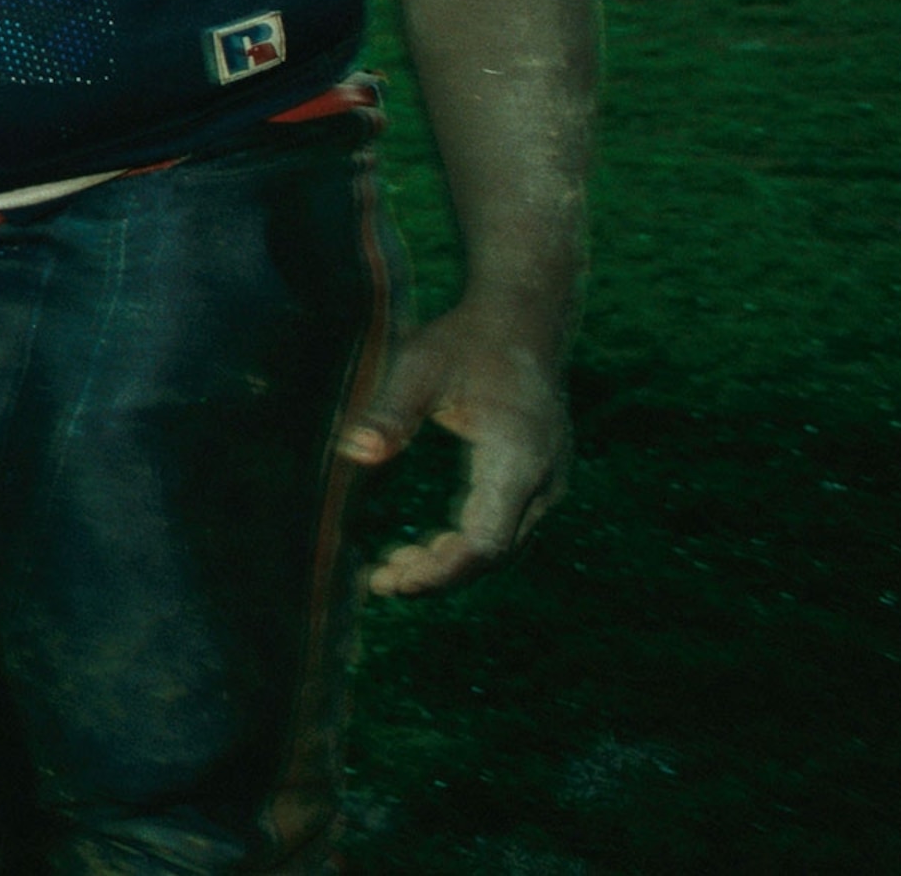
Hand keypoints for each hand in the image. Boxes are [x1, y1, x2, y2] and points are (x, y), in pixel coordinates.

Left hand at [338, 301, 572, 596]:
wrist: (523, 318)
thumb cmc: (466, 339)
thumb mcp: (418, 366)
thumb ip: (390, 412)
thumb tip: (351, 452)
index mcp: (518, 456)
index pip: (486, 541)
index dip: (441, 571)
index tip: (394, 580)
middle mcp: (544, 479)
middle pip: (494, 554)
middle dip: (439, 575)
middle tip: (382, 582)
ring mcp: (548, 482)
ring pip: (502, 546)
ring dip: (451, 564)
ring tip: (393, 570)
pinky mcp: (540, 480)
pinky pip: (507, 528)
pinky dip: (466, 544)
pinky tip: (425, 547)